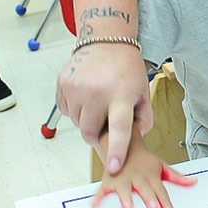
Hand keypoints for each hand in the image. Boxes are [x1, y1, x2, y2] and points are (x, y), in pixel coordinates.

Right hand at [56, 43, 152, 174]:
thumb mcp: (143, 90)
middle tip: (105, 117)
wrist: (106, 40)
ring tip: (97, 99)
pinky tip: (86, 93)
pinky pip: (65, 109)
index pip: (119, 128)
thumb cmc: (125, 67)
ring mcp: (77, 88)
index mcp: (121, 94)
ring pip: (76, 122)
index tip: (113, 167)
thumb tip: (138, 136)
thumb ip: (144, 117)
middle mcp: (97, 92)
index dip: (116, 150)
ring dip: (86, 118)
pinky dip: (74, 108)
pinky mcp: (63, 84)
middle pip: (89, 131)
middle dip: (96, 132)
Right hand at [92, 136, 195, 207]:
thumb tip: (195, 182)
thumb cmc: (145, 161)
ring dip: (125, 198)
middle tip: (153, 207)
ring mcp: (123, 179)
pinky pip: (102, 190)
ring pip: (124, 189)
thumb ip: (177, 177)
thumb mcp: (162, 167)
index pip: (160, 190)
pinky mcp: (109, 182)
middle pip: (144, 188)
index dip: (165, 201)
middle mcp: (137, 178)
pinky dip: (98, 198)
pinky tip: (95, 206)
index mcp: (151, 175)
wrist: (124, 145)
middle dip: (148, 197)